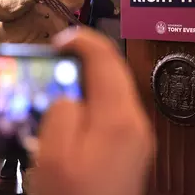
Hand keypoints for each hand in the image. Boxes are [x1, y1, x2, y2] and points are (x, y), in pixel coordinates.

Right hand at [33, 29, 152, 194]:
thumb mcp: (54, 155)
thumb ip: (62, 112)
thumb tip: (69, 95)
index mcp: (119, 118)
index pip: (107, 60)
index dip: (83, 41)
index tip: (58, 40)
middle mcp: (137, 122)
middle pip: (115, 73)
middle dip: (86, 58)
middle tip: (56, 59)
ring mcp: (139, 136)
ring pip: (115, 91)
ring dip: (89, 79)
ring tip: (60, 82)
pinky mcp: (134, 148)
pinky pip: (115, 111)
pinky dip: (95, 100)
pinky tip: (74, 111)